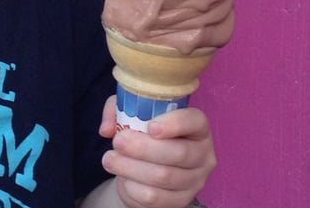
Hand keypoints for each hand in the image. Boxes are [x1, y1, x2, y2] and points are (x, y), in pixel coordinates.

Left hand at [98, 96, 215, 207]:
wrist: (146, 169)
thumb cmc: (144, 134)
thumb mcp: (132, 113)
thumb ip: (117, 111)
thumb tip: (107, 129)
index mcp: (197, 127)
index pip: (195, 121)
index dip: (175, 123)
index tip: (150, 126)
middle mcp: (203, 154)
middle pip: (178, 153)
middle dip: (143, 148)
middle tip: (118, 142)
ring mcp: (195, 181)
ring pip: (163, 177)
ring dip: (131, 168)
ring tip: (110, 159)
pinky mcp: (181, 201)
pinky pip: (155, 198)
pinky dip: (133, 187)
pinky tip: (123, 177)